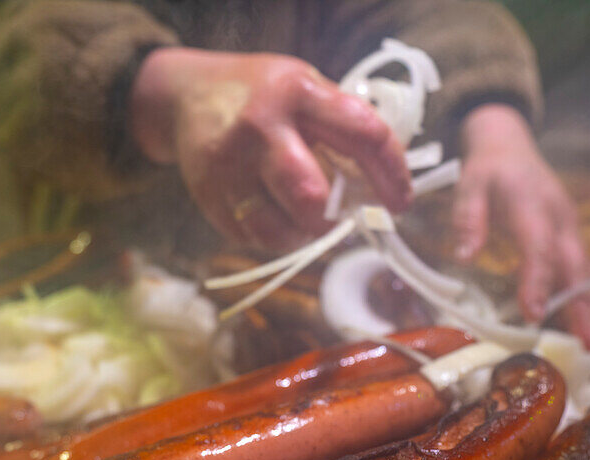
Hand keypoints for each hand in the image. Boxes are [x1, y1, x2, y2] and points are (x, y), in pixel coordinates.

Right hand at [130, 47, 411, 249]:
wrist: (187, 95)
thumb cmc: (263, 95)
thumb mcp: (306, 90)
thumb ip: (342, 130)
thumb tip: (380, 190)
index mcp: (298, 93)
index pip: (363, 135)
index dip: (391, 175)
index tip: (401, 203)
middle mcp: (260, 127)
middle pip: (312, 196)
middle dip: (335, 219)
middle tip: (344, 221)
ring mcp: (228, 165)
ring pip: (280, 230)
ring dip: (304, 235)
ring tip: (307, 220)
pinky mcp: (208, 196)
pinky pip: (253, 238)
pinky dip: (274, 235)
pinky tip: (275, 214)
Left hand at [454, 105, 589, 352]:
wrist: (510, 145)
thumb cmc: (487, 167)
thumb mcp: (470, 183)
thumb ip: (468, 217)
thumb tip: (466, 257)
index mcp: (534, 203)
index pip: (539, 247)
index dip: (538, 280)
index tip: (534, 313)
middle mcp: (560, 218)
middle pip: (575, 266)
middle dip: (582, 308)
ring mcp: (569, 228)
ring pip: (582, 274)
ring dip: (589, 311)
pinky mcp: (568, 238)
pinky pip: (577, 272)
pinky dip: (582, 301)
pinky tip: (582, 330)